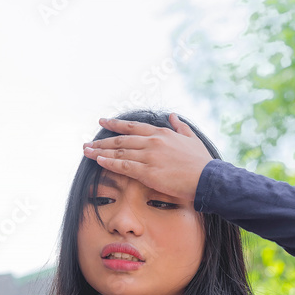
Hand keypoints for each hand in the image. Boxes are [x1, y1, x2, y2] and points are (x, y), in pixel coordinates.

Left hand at [81, 113, 212, 201]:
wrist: (208, 179)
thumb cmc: (202, 162)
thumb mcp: (192, 139)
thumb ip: (181, 127)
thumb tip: (173, 116)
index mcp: (162, 133)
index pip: (133, 127)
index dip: (116, 125)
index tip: (102, 122)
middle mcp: (153, 142)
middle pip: (121, 140)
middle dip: (102, 141)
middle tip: (88, 142)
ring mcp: (149, 156)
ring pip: (119, 152)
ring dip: (100, 152)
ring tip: (87, 152)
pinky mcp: (148, 172)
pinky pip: (123, 166)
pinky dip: (109, 163)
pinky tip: (98, 161)